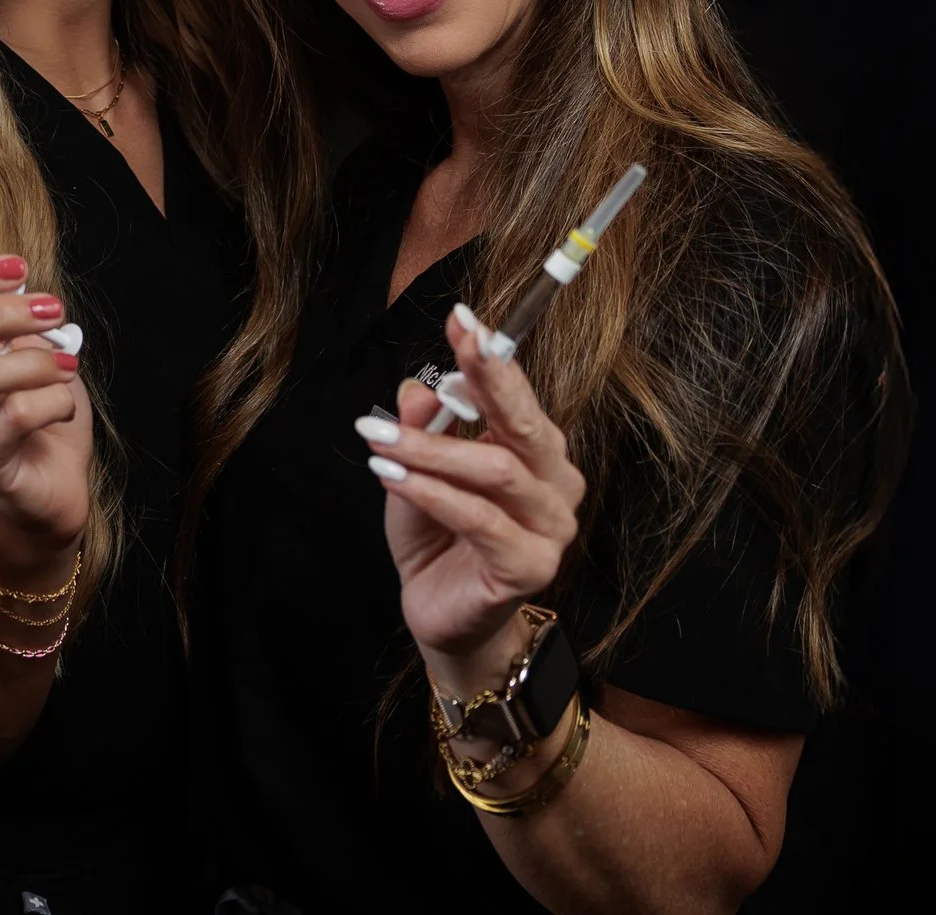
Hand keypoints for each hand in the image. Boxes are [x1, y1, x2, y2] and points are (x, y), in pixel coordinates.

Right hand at [0, 247, 91, 557]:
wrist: (59, 487)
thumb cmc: (42, 416)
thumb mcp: (29, 348)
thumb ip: (2, 305)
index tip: (17, 268)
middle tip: (52, 309)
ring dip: (28, 361)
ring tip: (66, 363)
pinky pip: (11, 417)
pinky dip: (51, 400)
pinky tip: (66, 404)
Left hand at [362, 304, 585, 695]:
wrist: (441, 615)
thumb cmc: (436, 535)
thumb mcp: (415, 469)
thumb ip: (421, 428)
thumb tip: (419, 386)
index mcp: (537, 452)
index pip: (517, 395)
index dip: (490, 357)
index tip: (462, 319)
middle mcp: (556, 485)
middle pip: (526, 425)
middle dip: (487, 381)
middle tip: (452, 349)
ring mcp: (551, 529)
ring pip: (495, 470)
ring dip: (431, 450)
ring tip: (379, 438)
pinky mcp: (532, 568)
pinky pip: (480, 519)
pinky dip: (432, 493)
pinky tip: (392, 478)